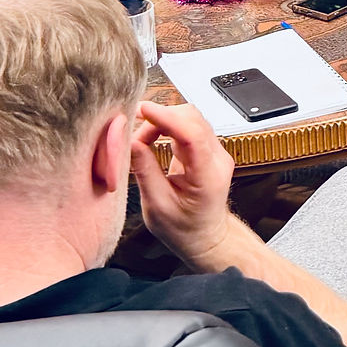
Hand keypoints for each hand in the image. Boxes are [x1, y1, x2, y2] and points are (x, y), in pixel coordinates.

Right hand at [131, 101, 234, 266]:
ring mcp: (215, 152)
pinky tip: (152, 137)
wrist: (204, 237)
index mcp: (208, 177)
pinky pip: (187, 126)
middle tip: (134, 134)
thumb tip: (129, 142)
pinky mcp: (206, 149)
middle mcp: (217, 159)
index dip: (166, 118)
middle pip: (191, 119)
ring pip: (189, 118)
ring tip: (141, 138)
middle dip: (159, 119)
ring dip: (162, 121)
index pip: (192, 135)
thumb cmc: (184, 229)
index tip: (144, 109)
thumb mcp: (157, 206)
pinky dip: (167, 126)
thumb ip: (145, 171)